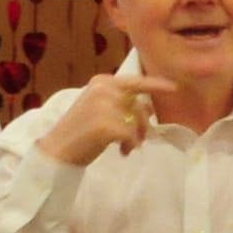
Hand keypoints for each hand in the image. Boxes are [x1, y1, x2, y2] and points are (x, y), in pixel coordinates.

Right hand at [38, 69, 176, 167]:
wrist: (57, 150)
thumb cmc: (79, 132)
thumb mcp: (100, 110)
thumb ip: (122, 104)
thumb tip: (150, 107)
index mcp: (102, 82)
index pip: (136, 81)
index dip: (157, 84)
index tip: (175, 87)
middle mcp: (103, 89)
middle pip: (140, 105)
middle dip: (143, 124)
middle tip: (137, 140)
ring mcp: (104, 105)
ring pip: (138, 121)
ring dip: (136, 137)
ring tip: (125, 147)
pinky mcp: (106, 124)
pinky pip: (132, 135)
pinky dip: (130, 145)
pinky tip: (121, 151)